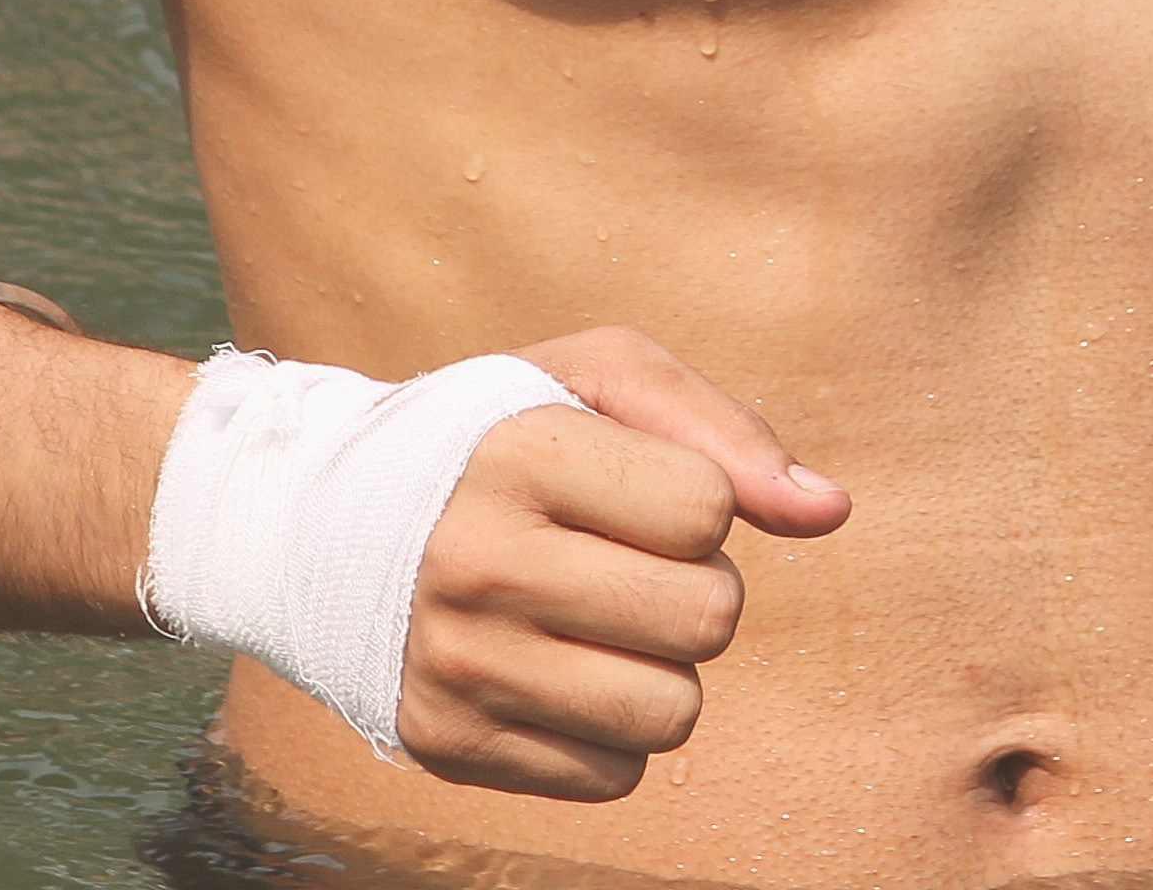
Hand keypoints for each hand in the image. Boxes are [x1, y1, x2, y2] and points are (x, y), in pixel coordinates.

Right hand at [396, 326, 849, 800]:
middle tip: (630, 559)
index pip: (709, 510)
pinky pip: (613, 776)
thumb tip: (831, 510)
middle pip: (707, 618)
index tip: (635, 486)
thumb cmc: (497, 432)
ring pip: (672, 713)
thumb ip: (723, 429)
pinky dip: (611, 730)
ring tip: (602, 617)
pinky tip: (557, 668)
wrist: (321, 520)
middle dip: (697, 588)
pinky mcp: (446, 746)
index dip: (698, 498)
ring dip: (665, 668)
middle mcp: (477, 562)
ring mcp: (458, 664)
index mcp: (519, 452)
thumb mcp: (596, 376)